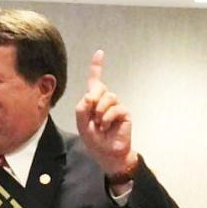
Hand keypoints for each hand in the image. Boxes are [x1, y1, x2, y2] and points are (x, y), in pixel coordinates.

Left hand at [75, 50, 137, 178]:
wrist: (107, 154)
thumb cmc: (94, 140)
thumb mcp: (81, 123)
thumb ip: (82, 108)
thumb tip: (90, 95)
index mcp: (94, 101)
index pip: (95, 81)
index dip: (97, 67)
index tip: (99, 53)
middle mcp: (106, 101)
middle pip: (100, 87)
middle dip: (94, 98)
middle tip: (93, 114)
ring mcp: (116, 106)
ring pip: (108, 97)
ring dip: (100, 112)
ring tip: (100, 125)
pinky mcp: (124, 113)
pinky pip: (115, 108)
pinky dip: (108, 118)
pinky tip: (106, 127)